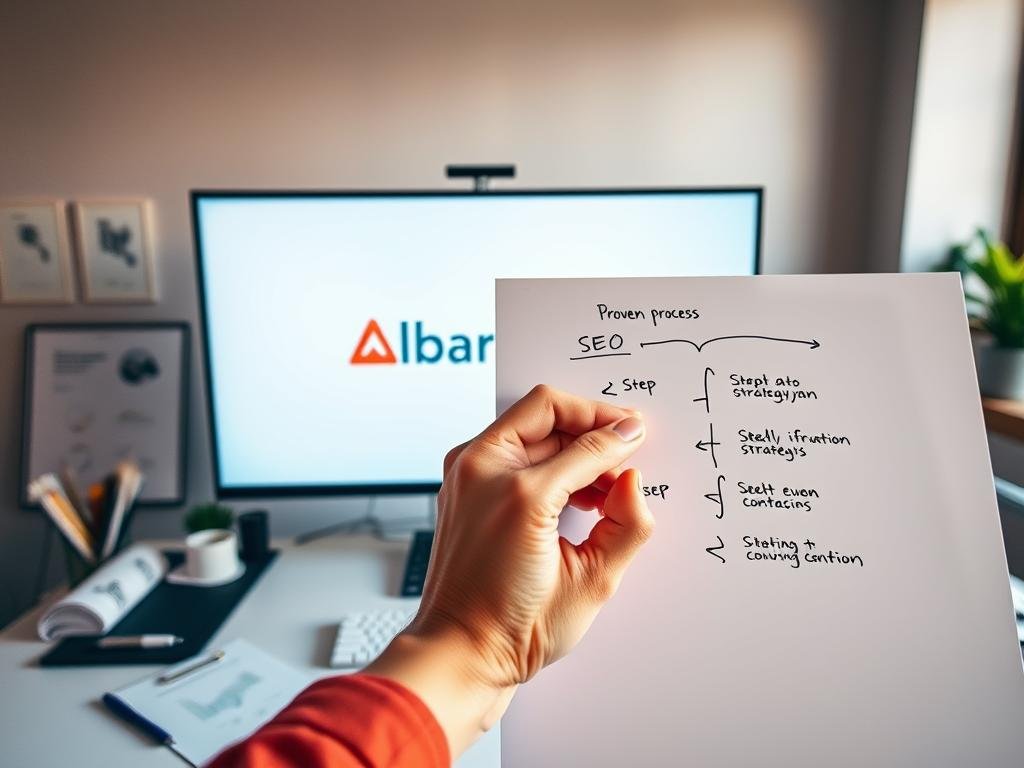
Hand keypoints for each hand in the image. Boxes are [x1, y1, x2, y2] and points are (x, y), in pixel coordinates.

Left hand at [366, 385, 653, 756]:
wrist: (460, 653)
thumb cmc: (512, 625)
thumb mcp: (591, 577)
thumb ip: (626, 522)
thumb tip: (634, 477)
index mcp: (511, 485)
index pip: (569, 422)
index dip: (609, 425)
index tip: (636, 433)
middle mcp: (478, 469)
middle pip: (545, 416)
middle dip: (592, 431)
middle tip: (627, 456)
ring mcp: (464, 477)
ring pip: (530, 432)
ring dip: (572, 448)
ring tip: (607, 488)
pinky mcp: (464, 490)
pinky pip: (512, 454)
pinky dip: (548, 464)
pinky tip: (578, 496)